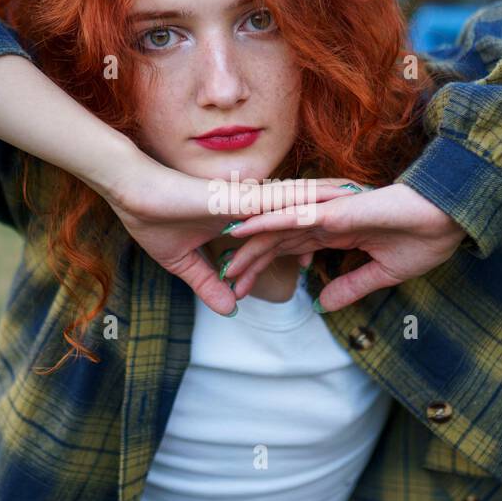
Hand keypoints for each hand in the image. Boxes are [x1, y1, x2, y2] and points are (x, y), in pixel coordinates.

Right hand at [105, 161, 359, 315]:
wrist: (129, 192)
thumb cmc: (151, 220)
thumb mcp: (184, 263)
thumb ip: (209, 284)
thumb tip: (230, 308)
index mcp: (241, 214)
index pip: (285, 217)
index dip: (315, 222)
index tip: (347, 225)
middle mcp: (249, 203)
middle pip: (301, 202)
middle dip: (335, 203)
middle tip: (373, 201)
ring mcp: (244, 198)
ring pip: (296, 196)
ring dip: (329, 196)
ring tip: (363, 193)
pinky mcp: (235, 198)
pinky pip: (276, 200)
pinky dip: (303, 201)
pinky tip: (329, 201)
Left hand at [221, 183, 468, 311]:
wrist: (450, 216)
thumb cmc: (424, 238)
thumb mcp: (382, 274)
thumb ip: (351, 286)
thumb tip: (322, 306)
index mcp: (337, 232)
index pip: (291, 250)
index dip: (266, 267)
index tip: (244, 288)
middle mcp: (327, 219)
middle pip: (277, 240)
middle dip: (251, 261)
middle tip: (226, 283)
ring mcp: (330, 212)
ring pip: (279, 228)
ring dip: (251, 245)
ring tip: (224, 262)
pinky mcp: (337, 210)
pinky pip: (296, 216)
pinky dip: (268, 221)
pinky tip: (245, 229)